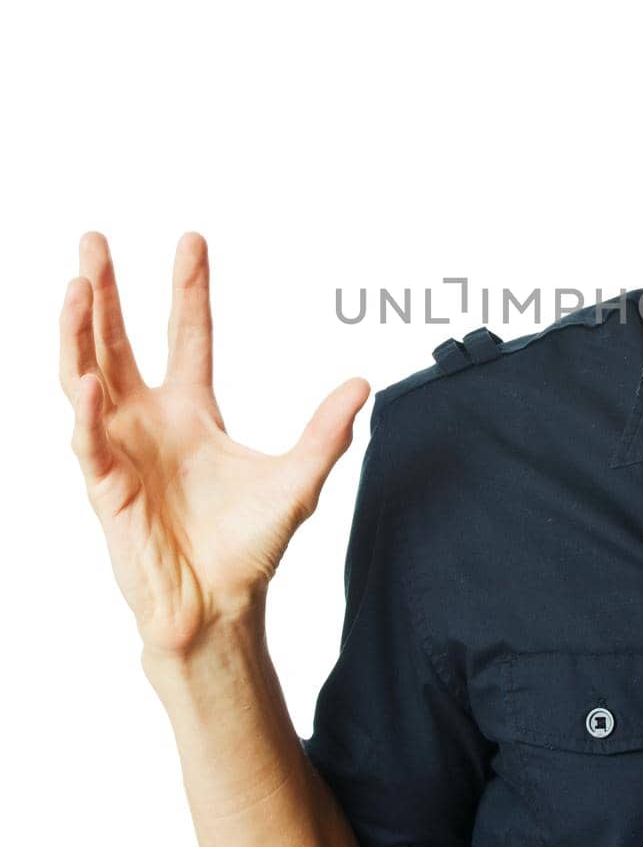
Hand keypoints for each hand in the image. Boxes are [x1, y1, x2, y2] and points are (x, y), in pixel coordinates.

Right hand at [59, 231, 370, 656]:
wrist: (220, 607)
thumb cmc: (248, 548)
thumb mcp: (297, 480)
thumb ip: (327, 432)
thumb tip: (364, 384)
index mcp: (193, 412)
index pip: (187, 334)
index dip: (188, 288)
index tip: (191, 239)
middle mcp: (150, 422)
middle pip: (119, 342)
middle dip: (104, 292)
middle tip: (92, 240)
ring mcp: (123, 451)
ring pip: (88, 378)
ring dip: (79, 334)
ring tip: (75, 286)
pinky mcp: (107, 488)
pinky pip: (90, 441)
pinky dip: (89, 411)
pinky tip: (89, 381)